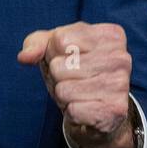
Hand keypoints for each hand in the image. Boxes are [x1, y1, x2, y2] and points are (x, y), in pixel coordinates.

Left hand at [18, 21, 136, 147]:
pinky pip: (73, 110)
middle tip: (74, 80)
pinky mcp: (114, 111)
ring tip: (79, 94)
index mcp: (111, 34)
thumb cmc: (75, 72)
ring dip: (64, 95)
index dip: (54, 53)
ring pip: (64, 89)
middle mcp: (121, 57)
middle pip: (60, 66)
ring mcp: (120, 84)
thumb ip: (36, 44)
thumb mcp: (54, 49)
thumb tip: (25, 57)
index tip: (70, 59)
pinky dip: (72, 113)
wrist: (98, 112)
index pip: (60, 40)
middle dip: (58, 76)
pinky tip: (86, 108)